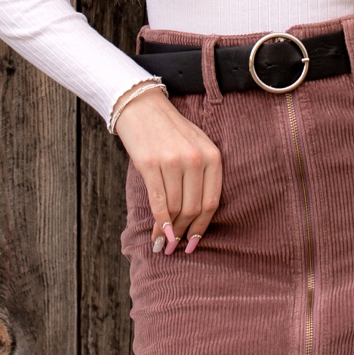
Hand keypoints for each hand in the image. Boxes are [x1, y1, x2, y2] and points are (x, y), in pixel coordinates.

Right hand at [113, 89, 221, 255]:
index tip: (193, 244)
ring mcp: (174, 161)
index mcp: (213, 156)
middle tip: (174, 248)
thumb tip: (194, 218)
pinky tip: (156, 233)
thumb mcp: (195, 147)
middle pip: (192, 209)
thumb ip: (201, 178)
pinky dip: (158, 222)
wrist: (141, 106)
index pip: (211, 202)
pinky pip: (158, 201)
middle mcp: (196, 159)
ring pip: (175, 208)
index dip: (201, 228)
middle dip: (183, 233)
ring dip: (168, 231)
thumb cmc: (169, 131)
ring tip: (161, 244)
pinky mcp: (151, 163)